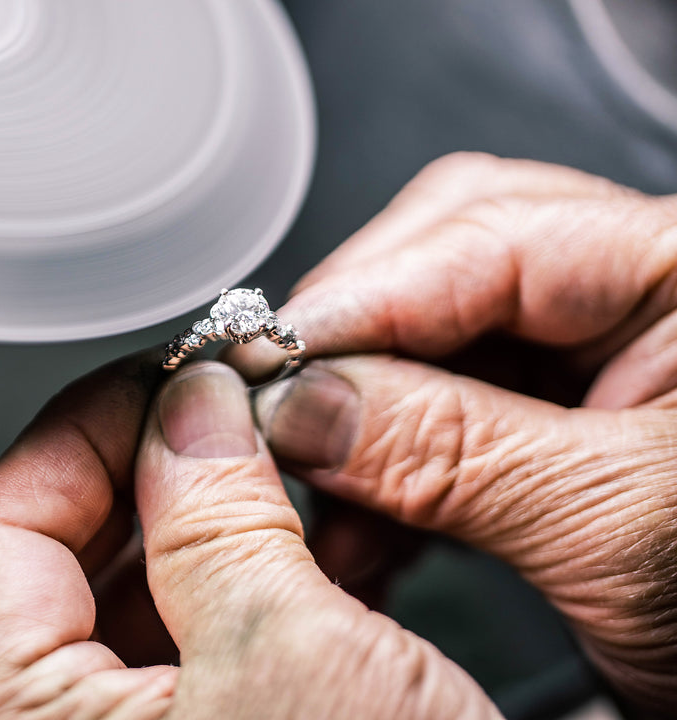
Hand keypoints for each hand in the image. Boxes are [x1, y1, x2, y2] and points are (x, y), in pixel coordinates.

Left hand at [0, 354, 500, 718]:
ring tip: (275, 460)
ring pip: (136, 590)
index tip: (162, 378)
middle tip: (226, 405)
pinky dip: (247, 570)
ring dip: (206, 510)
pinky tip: (305, 537)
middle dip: (151, 463)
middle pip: (61, 554)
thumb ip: (218, 513)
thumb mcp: (290, 656)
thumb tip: (189, 404)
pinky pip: (197, 636)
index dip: (81, 432)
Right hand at [227, 152, 676, 713]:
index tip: (269, 359)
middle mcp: (639, 295)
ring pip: (431, 344)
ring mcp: (593, 358)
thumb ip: (455, 454)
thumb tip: (304, 405)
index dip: (367, 297)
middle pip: (449, 261)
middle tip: (283, 406)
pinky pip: (440, 412)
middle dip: (355, 344)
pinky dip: (383, 472)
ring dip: (356, 420)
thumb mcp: (619, 529)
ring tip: (315, 493)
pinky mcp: (555, 422)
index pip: (495, 235)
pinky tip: (357, 526)